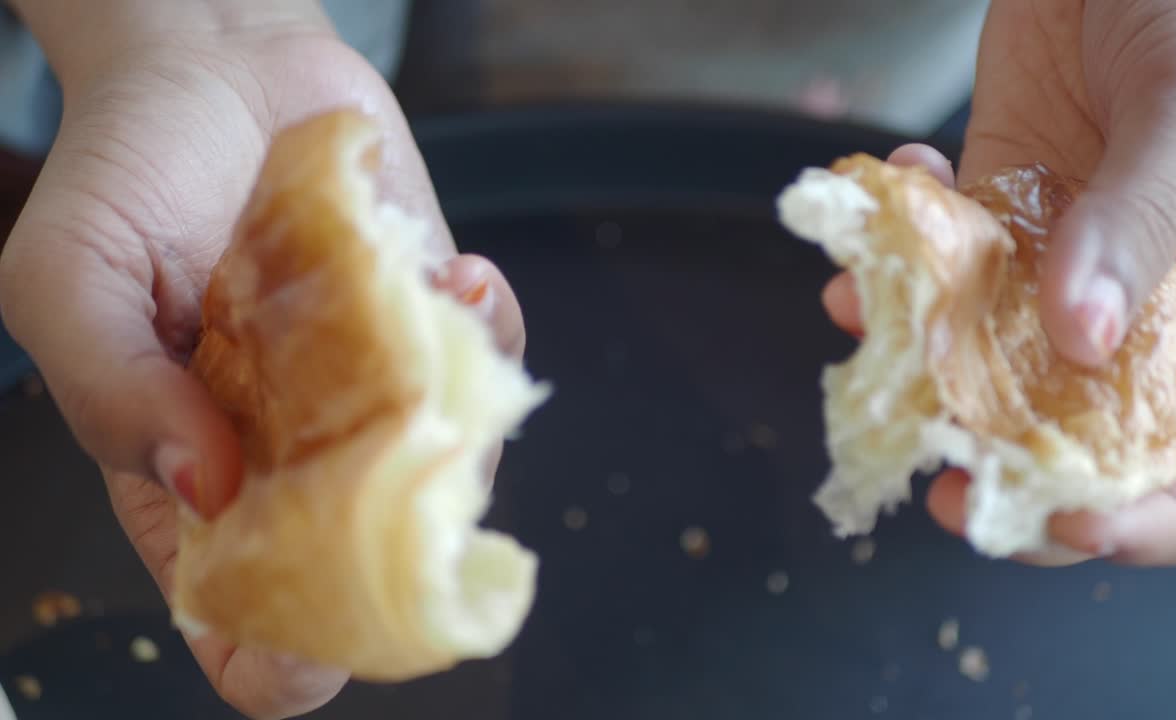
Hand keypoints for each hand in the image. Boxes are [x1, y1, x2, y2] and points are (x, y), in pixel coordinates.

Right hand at [0, 11, 524, 719]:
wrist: (218, 67)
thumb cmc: (126, 174)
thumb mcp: (68, 281)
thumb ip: (113, 392)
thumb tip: (203, 487)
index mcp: (189, 471)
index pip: (233, 605)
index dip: (268, 657)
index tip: (298, 666)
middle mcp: (290, 448)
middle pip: (363, 560)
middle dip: (400, 548)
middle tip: (404, 478)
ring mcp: (370, 391)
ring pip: (445, 470)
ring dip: (459, 424)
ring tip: (425, 315)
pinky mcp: (428, 326)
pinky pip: (486, 364)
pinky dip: (488, 332)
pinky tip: (457, 279)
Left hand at [823, 0, 1175, 566]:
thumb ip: (1141, 221)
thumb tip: (1077, 337)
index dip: (1156, 521)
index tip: (1071, 522)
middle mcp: (1161, 311)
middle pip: (1087, 442)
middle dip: (1009, 468)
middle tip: (941, 472)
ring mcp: (1071, 265)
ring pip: (991, 363)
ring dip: (922, 359)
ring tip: (872, 320)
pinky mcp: (1004, 214)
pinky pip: (943, 269)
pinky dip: (902, 256)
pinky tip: (894, 198)